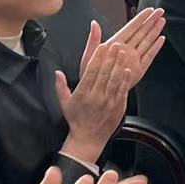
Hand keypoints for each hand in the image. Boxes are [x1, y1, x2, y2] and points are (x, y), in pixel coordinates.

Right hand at [56, 28, 133, 164]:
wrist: (89, 138)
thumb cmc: (76, 119)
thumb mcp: (64, 103)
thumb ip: (60, 86)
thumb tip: (57, 72)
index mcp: (83, 94)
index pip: (91, 72)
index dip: (97, 58)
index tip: (102, 47)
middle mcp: (97, 97)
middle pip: (105, 73)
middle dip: (110, 57)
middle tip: (115, 44)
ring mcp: (109, 102)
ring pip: (115, 79)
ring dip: (120, 65)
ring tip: (123, 53)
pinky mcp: (119, 106)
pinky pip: (123, 90)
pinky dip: (126, 79)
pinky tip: (128, 69)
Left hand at [89, 7, 165, 87]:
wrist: (95, 93)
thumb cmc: (90, 74)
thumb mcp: (89, 56)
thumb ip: (94, 39)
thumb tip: (94, 22)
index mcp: (115, 44)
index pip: (131, 27)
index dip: (140, 18)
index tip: (149, 9)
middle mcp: (126, 50)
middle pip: (142, 32)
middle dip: (151, 21)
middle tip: (161, 11)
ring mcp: (134, 59)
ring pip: (147, 42)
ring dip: (155, 31)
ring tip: (163, 21)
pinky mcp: (139, 70)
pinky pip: (149, 56)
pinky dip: (155, 48)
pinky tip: (161, 39)